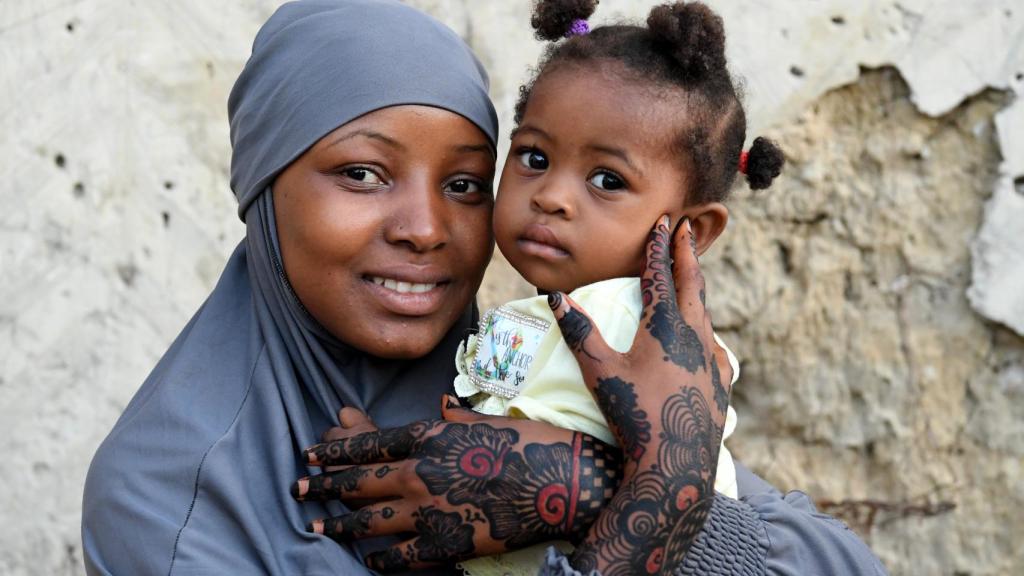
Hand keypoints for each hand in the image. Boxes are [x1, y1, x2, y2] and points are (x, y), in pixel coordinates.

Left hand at [292, 398, 621, 572]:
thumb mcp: (489, 420)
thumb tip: (441, 406)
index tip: (311, 453)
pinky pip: (398, 557)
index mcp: (430, 436)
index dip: (335, 449)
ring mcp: (429, 510)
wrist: (563, 484)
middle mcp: (420, 472)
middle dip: (323, 485)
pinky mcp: (444, 544)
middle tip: (298, 488)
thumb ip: (456, 417)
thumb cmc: (531, 444)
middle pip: (358, 481)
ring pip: (367, 520)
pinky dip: (379, 559)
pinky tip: (367, 560)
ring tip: (316, 525)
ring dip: (338, 523)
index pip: (369, 443)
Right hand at [548, 216, 732, 575]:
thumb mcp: (600, 373)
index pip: (661, 275)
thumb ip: (579, 332)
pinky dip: (706, 331)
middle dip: (688, 254)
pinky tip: (707, 339)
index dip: (659, 246)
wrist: (676, 467)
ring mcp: (712, 360)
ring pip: (705, 314)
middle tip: (689, 228)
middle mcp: (695, 336)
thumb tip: (556, 297)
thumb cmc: (634, 416)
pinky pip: (715, 346)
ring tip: (692, 277)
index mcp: (665, 327)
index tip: (664, 222)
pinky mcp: (720, 383)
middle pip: (693, 284)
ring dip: (696, 290)